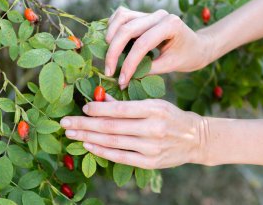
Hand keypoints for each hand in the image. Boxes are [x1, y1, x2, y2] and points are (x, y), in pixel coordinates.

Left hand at [60, 98, 208, 168]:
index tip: (82, 108)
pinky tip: (88, 146)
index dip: (98, 109)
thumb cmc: (171, 117)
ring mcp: (151, 147)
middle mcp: (152, 128)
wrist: (196, 138)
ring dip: (89, 138)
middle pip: (111, 127)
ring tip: (72, 134)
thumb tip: (101, 100)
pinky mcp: (151, 162)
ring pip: (113, 142)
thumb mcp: (154, 104)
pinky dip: (103, 151)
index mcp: (154, 109)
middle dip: (85, 125)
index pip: (119, 110)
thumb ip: (128, 104)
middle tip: (66, 123)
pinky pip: (121, 156)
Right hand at [105, 6, 213, 88]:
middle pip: (127, 29)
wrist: (198, 46)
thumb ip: (148, 70)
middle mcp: (159, 15)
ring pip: (122, 18)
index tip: (121, 80)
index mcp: (170, 25)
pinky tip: (110, 42)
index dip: (129, 63)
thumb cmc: (188, 56)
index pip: (142, 44)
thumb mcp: (171, 66)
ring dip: (110, 36)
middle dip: (113, 52)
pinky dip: (113, 27)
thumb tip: (124, 78)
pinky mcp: (143, 15)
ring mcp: (150, 13)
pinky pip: (122, 16)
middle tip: (109, 71)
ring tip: (108, 56)